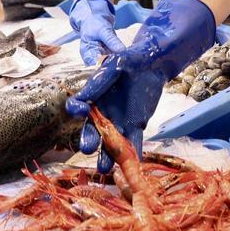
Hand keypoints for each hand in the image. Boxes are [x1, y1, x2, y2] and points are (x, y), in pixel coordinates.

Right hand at [67, 0, 215, 171]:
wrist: (152, 64)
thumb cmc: (128, 62)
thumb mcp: (113, 68)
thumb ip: (98, 82)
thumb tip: (81, 100)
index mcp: (93, 99)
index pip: (80, 108)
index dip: (78, 110)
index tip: (79, 110)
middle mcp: (103, 114)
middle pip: (93, 131)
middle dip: (90, 141)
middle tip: (87, 149)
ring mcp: (119, 122)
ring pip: (112, 142)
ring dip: (109, 156)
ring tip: (105, 169)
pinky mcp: (136, 126)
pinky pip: (134, 142)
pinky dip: (134, 154)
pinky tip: (133, 166)